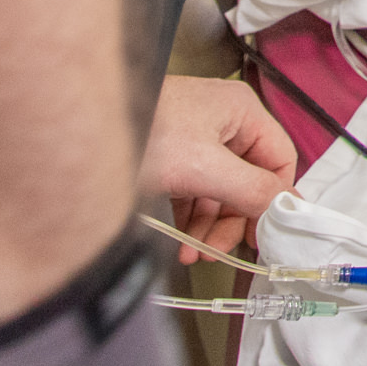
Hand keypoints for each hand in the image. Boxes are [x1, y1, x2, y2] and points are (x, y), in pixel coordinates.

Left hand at [142, 73, 296, 262]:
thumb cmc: (143, 132)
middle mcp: (223, 123)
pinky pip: (193, 192)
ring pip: (218, 191)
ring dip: (208, 226)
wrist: (81, 128)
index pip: (279, 160)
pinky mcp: (171, 156)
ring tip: (193, 253)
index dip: (274, 199)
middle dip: (233, 220)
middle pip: (247, 180)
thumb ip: (249, 190)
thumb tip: (285, 210)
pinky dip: (189, 219)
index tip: (264, 234)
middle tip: (218, 249)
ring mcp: (195, 140)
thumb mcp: (203, 167)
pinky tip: (181, 242)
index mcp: (242, 112)